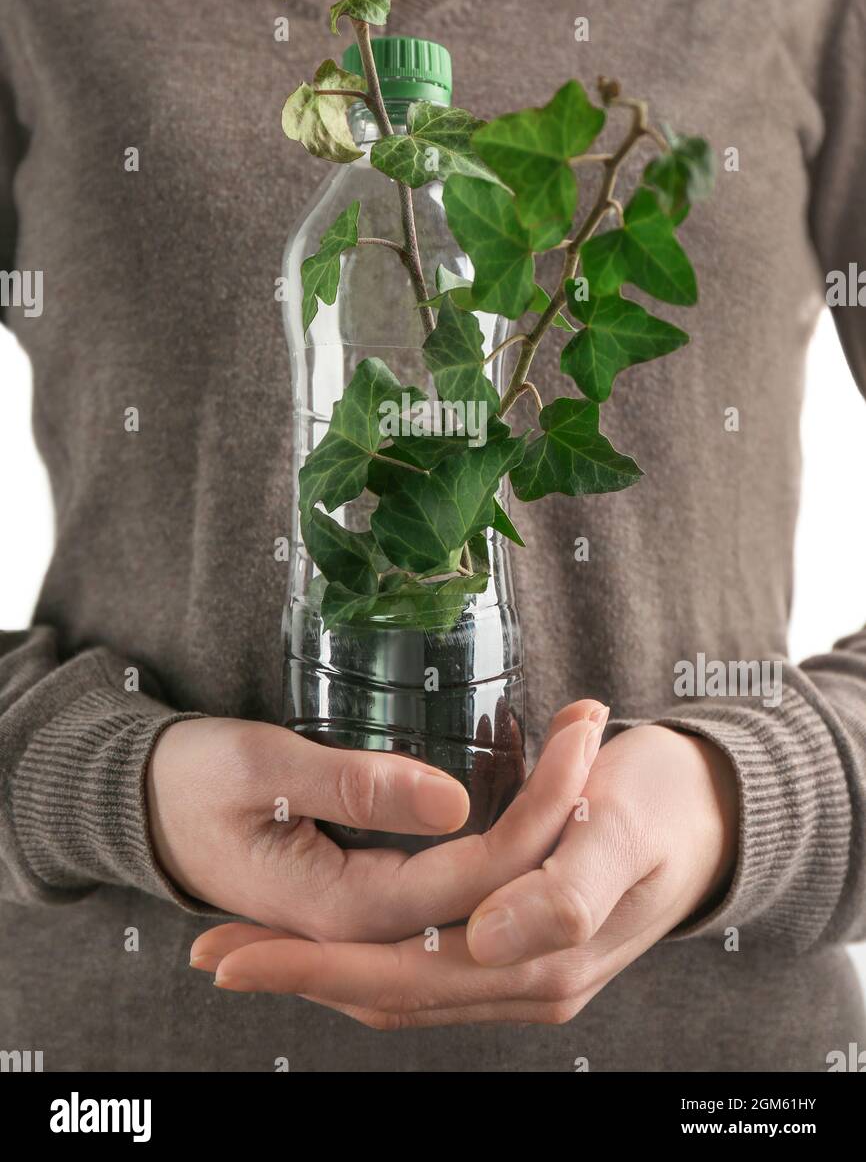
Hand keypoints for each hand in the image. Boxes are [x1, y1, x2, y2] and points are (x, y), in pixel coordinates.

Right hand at [147, 704, 605, 946]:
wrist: (145, 807)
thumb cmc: (193, 778)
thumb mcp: (263, 764)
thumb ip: (355, 785)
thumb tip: (452, 801)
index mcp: (337, 905)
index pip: (469, 877)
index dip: (534, 813)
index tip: (576, 740)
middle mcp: (363, 929)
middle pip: (493, 898)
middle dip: (558, 819)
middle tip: (595, 736)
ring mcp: (368, 923)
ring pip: (482, 903)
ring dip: (539, 834)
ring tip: (585, 756)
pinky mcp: (371, 901)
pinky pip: (454, 895)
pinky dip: (502, 848)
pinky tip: (537, 802)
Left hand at [187, 720, 737, 1026]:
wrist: (716, 811)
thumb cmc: (665, 800)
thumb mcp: (622, 823)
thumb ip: (563, 889)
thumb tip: (487, 935)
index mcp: (544, 956)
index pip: (398, 975)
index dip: (308, 966)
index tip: (231, 950)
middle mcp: (530, 983)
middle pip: (388, 992)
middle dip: (295, 974)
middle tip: (211, 953)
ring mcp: (528, 976)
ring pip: (403, 990)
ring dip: (326, 972)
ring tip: (254, 949)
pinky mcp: (527, 956)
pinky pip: (432, 977)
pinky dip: (374, 964)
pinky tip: (337, 945)